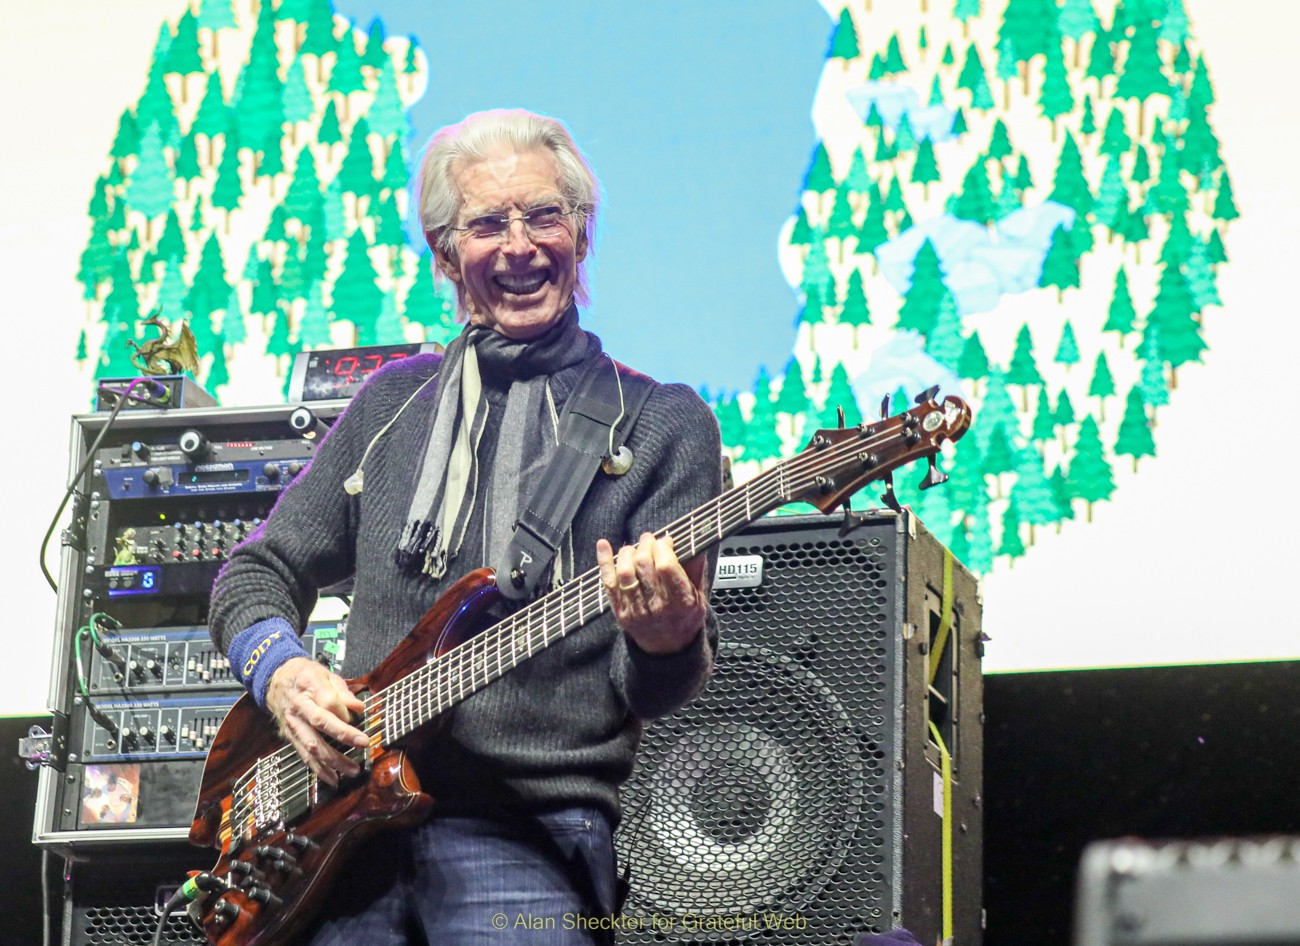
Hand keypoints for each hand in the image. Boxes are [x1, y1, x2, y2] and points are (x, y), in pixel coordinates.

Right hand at [265, 657, 368, 785]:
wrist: (274, 680)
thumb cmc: (306, 676)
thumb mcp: (326, 674)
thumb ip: (342, 691)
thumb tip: (358, 708)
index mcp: (309, 685)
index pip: (327, 700)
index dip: (343, 710)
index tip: (359, 717)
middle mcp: (298, 705)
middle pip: (320, 722)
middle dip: (343, 735)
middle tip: (364, 744)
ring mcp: (292, 723)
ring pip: (311, 744)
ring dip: (333, 759)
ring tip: (352, 769)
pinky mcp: (289, 736)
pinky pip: (303, 755)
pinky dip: (318, 769)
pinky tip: (332, 778)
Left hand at [596, 533, 707, 654]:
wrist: (667, 648)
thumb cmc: (684, 617)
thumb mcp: (699, 596)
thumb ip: (696, 569)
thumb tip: (696, 542)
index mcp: (681, 602)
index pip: (666, 566)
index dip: (663, 547)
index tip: (666, 541)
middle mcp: (658, 607)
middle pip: (643, 564)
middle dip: (646, 545)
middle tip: (650, 540)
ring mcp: (636, 610)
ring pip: (625, 571)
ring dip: (628, 552)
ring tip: (635, 549)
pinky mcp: (620, 611)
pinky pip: (608, 582)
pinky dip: (604, 561)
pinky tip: (604, 545)